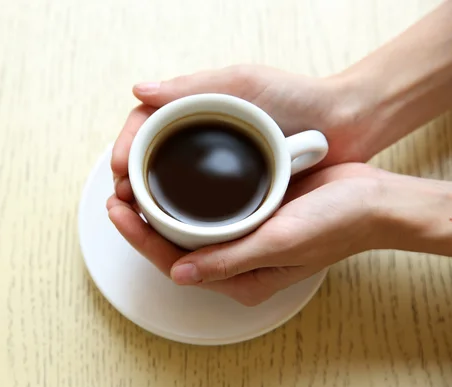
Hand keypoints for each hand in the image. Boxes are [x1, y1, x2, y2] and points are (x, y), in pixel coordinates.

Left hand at [108, 163, 387, 305]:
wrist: (370, 199)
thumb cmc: (334, 223)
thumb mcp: (280, 242)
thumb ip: (229, 261)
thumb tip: (179, 273)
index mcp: (240, 278)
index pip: (175, 262)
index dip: (140, 238)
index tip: (117, 211)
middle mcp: (235, 262)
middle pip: (173, 246)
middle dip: (140, 223)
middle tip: (114, 195)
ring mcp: (240, 238)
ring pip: (185, 229)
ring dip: (156, 208)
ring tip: (130, 185)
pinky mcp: (247, 215)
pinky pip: (204, 211)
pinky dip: (181, 197)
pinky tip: (166, 179)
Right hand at [111, 65, 364, 202]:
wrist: (347, 122)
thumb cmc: (298, 97)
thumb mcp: (242, 83)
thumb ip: (191, 87)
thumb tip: (139, 91)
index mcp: (194, 110)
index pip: (145, 127)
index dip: (126, 148)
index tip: (118, 170)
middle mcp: (200, 138)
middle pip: (150, 158)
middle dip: (129, 178)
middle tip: (120, 200)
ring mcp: (216, 164)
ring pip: (168, 183)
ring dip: (148, 199)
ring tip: (136, 215)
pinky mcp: (235, 188)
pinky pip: (198, 202)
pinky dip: (178, 213)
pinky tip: (168, 225)